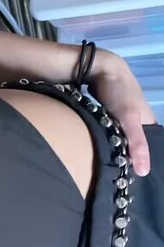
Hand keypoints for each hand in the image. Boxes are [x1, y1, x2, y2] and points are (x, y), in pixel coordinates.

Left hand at [89, 51, 156, 175]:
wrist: (97, 67)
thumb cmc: (118, 92)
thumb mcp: (129, 118)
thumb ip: (137, 144)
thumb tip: (144, 172)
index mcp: (149, 122)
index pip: (150, 148)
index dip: (143, 161)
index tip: (132, 178)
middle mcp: (138, 120)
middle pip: (135, 144)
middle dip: (127, 156)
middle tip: (116, 175)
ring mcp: (122, 116)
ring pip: (121, 138)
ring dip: (115, 148)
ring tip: (107, 166)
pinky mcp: (108, 114)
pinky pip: (109, 131)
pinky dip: (106, 139)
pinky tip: (98, 150)